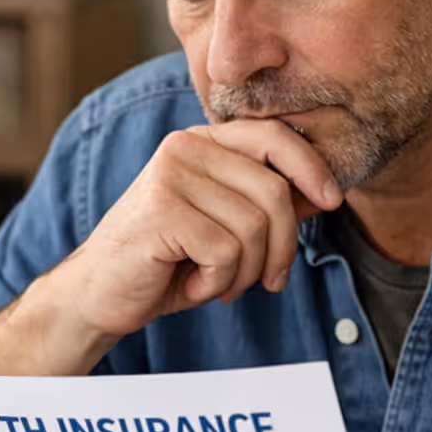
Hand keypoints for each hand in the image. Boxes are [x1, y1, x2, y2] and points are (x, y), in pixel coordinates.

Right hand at [41, 120, 342, 342]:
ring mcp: (170, 175)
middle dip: (281, 247)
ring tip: (218, 282)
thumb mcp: (225, 228)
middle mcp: (184, 148)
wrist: (99, 293)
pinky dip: (218, 281)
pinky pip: (225, 252)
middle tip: (268, 280)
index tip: (332, 201)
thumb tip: (328, 191)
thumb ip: (267, 204)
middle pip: (272, 192)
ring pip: (253, 228)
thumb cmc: (165, 262)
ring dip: (246, 271)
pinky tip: (193, 284)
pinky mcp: (161, 210)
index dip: (311, 168)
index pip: (273, 137)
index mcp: (201, 142)